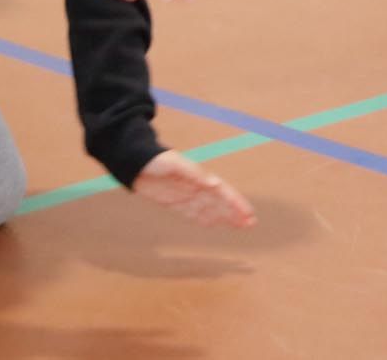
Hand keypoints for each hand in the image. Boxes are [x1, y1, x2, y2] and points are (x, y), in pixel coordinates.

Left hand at [133, 150, 255, 228]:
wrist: (136, 163)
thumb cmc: (157, 160)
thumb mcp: (175, 164)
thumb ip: (194, 174)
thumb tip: (214, 184)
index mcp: (199, 178)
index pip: (223, 193)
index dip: (236, 204)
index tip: (248, 214)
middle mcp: (195, 188)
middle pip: (219, 203)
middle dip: (235, 213)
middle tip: (250, 224)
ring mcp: (185, 196)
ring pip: (209, 209)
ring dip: (224, 217)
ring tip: (238, 225)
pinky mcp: (174, 202)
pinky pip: (192, 213)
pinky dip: (204, 219)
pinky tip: (212, 224)